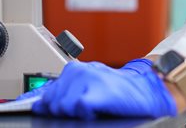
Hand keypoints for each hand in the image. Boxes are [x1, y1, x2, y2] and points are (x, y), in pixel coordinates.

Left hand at [16, 58, 150, 100]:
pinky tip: (95, 111)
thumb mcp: (89, 87)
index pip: (46, 92)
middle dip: (62, 110)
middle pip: (52, 102)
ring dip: (74, 113)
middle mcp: (78, 72)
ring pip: (62, 106)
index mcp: (73, 70)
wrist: (146, 89)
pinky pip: (78, 108)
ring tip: (90, 109)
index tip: (39, 111)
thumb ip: (65, 92)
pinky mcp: (96, 92)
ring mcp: (87, 80)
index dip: (42, 105)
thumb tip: (40, 104)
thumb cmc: (119, 90)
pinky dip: (85, 114)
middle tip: (82, 109)